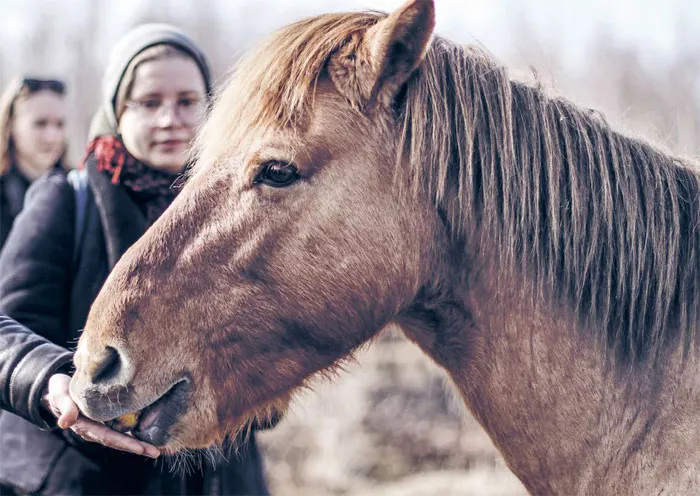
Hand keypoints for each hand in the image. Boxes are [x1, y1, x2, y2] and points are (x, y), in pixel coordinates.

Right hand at [43, 373, 159, 458]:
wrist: (62, 387)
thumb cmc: (61, 390)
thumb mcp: (60, 394)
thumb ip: (64, 406)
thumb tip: (65, 423)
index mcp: (86, 427)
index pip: (108, 437)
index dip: (125, 442)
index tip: (140, 448)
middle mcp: (96, 430)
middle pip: (119, 441)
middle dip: (137, 447)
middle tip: (156, 452)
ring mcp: (103, 426)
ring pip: (124, 436)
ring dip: (140, 443)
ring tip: (157, 449)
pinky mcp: (109, 419)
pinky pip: (124, 427)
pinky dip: (137, 431)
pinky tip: (152, 433)